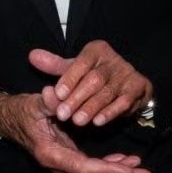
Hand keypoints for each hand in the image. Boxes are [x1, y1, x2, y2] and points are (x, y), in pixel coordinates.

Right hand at [0, 92, 152, 172]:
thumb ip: (48, 101)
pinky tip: (124, 162)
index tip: (130, 170)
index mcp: (51, 153)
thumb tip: (54, 94)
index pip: (84, 168)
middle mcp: (58, 165)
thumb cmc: (22, 110)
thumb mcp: (35, 103)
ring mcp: (63, 166)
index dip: (109, 170)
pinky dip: (109, 169)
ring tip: (140, 169)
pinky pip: (91, 172)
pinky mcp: (68, 162)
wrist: (9, 119)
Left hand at [29, 41, 153, 127]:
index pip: (81, 63)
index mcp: (97, 50)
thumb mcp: (74, 68)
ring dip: (92, 108)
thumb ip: (54, 65)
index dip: (69, 79)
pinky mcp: (139, 87)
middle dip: (77, 98)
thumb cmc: (94, 75)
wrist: (126, 82)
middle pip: (94, 79)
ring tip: (77, 121)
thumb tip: (32, 56)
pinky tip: (98, 122)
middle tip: (63, 114)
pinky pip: (124, 101)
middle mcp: (114, 59)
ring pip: (108, 92)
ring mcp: (128, 73)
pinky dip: (110, 112)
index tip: (57, 94)